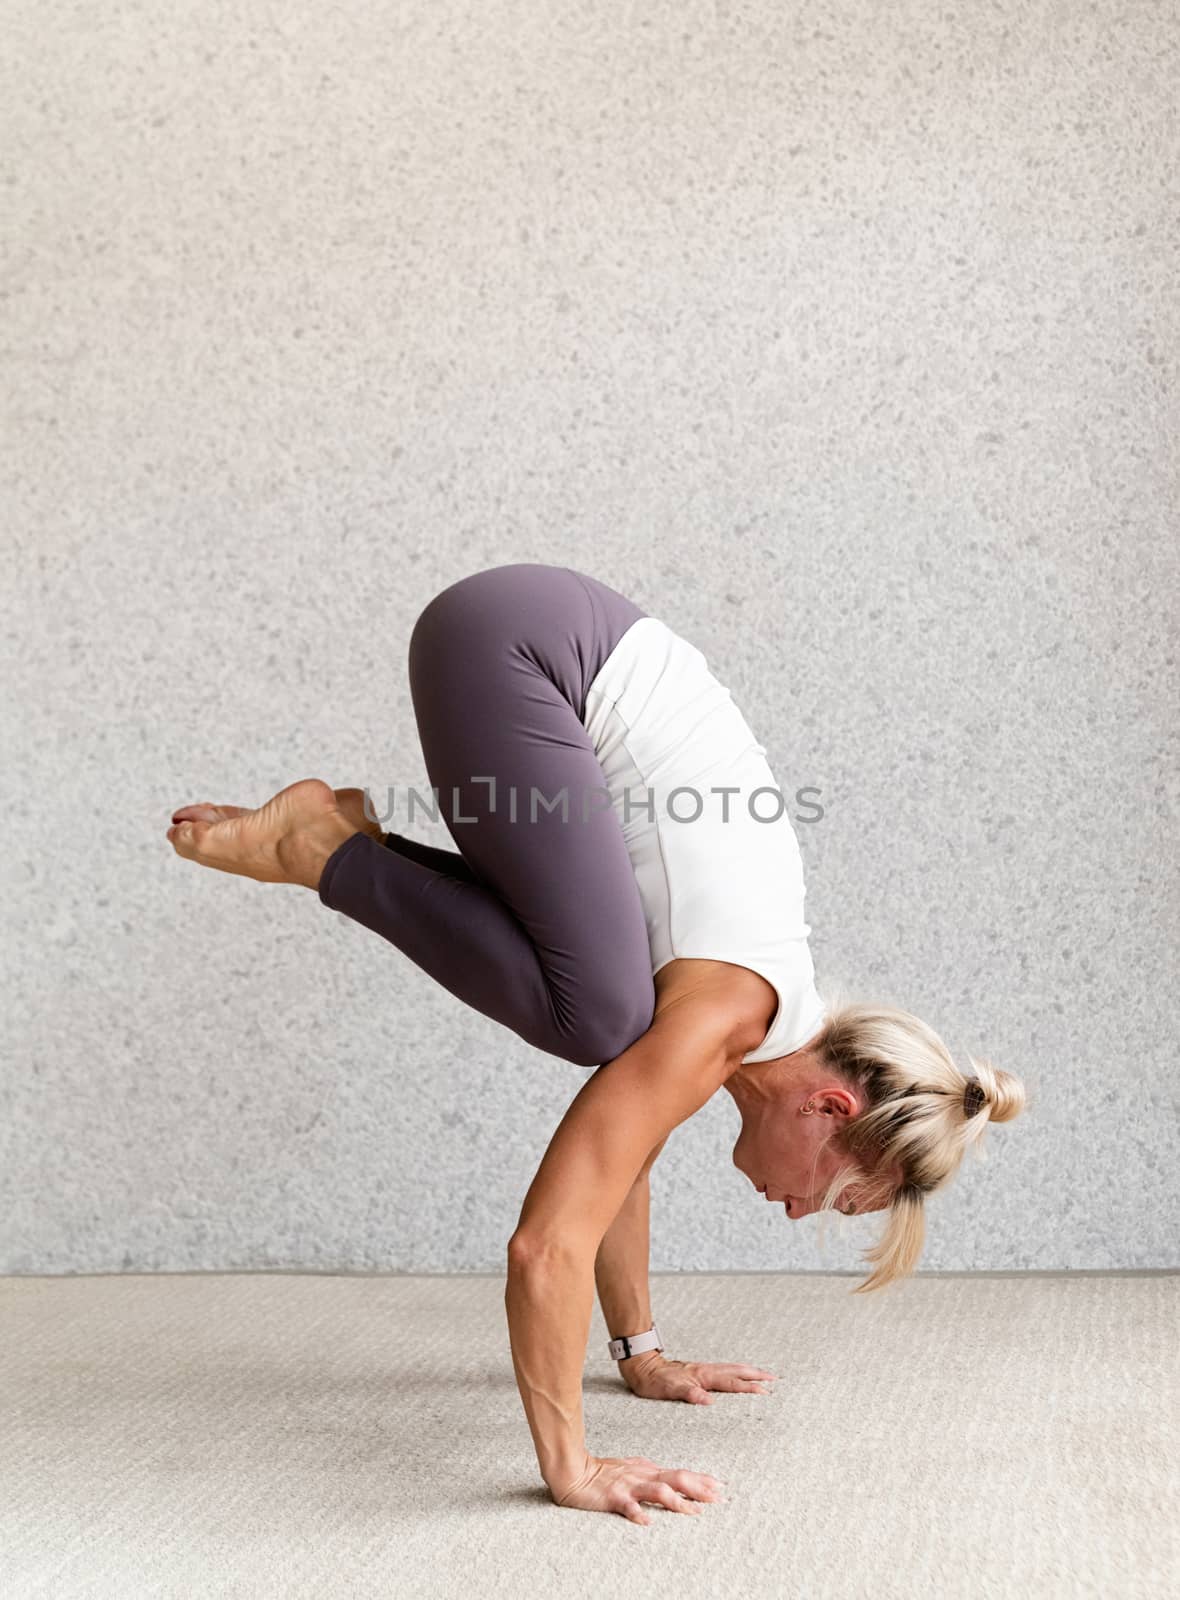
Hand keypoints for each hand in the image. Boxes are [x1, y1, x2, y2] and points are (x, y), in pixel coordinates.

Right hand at [551, 1453, 724, 1524]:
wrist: (574, 1470)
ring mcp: (629, 1486)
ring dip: (678, 1501)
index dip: (702, 1480)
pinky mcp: (613, 1497)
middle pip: (677, 1478)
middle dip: (700, 1489)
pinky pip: (627, 1506)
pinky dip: (638, 1513)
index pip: (681, 1473)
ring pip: (658, 1491)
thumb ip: (652, 1473)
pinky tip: (647, 1521)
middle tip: (719, 1498)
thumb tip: (672, 1477)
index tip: (722, 1486)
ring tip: (694, 1512)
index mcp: (649, 1470)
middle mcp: (643, 1476)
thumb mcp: (632, 1468)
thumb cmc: (603, 1472)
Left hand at [620, 1350, 776, 1404]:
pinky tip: (736, 1377)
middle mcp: (705, 1371)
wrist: (641, 1365)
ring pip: (731, 1369)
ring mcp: (702, 1370)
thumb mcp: (669, 1389)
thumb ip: (689, 1393)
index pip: (731, 1382)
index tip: (766, 1392)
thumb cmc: (654, 1380)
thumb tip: (707, 1400)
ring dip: (748, 1372)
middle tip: (774, 1379)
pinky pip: (723, 1372)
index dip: (749, 1388)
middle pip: (737, 1371)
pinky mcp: (698, 1372)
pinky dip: (735, 1373)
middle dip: (756, 1375)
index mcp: (702, 1376)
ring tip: (762, 1376)